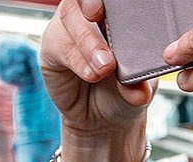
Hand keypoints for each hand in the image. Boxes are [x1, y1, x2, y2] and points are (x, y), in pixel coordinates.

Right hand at [41, 0, 154, 148]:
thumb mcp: (138, 90)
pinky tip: (90, 74)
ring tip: (105, 67)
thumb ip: (139, 86)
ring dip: (88, 40)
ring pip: (71, 15)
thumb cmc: (122, 92)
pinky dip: (77, 59)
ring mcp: (71, 25)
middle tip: (98, 16)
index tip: (123, 2)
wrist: (100, 119)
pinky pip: (61, 43)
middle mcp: (93, 12)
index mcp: (119, 13)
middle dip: (92, 0)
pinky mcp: (53, 44)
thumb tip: (139, 91)